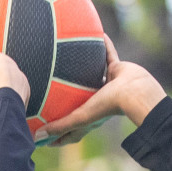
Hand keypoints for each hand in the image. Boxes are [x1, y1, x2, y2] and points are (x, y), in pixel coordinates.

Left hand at [34, 35, 166, 143]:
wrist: (134, 92)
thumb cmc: (108, 106)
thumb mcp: (80, 117)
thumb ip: (60, 125)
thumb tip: (37, 136)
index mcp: (90, 116)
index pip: (71, 127)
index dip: (58, 132)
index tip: (41, 132)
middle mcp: (98, 100)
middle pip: (79, 101)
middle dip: (67, 99)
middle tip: (50, 93)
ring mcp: (109, 84)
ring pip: (93, 75)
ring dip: (85, 68)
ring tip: (71, 60)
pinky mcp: (118, 70)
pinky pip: (108, 55)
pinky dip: (104, 45)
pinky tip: (96, 34)